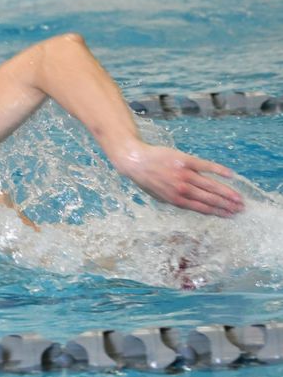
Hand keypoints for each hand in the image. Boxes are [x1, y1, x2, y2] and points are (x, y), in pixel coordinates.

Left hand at [114, 142, 244, 216]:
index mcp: (175, 200)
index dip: (218, 213)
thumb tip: (194, 206)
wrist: (136, 161)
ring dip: (227, 192)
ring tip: (239, 198)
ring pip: (211, 185)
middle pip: (210, 199)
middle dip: (227, 205)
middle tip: (241, 208)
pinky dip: (219, 170)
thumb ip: (177, 201)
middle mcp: (181, 189)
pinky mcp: (185, 161)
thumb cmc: (147, 180)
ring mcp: (184, 175)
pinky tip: (230, 175)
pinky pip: (206, 166)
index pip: (202, 208)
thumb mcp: (160, 196)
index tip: (230, 215)